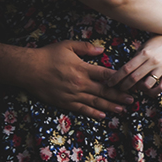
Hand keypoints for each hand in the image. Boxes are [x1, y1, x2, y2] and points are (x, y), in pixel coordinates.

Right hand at [16, 41, 132, 119]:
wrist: (29, 69)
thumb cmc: (47, 55)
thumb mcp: (67, 45)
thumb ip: (85, 47)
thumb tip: (102, 50)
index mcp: (82, 68)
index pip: (106, 75)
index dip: (119, 80)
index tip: (130, 83)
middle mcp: (80, 83)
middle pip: (104, 91)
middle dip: (119, 96)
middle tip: (132, 100)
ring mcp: (73, 94)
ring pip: (96, 102)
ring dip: (110, 106)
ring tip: (122, 110)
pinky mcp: (65, 102)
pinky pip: (82, 109)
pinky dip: (93, 112)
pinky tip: (103, 115)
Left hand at [109, 35, 161, 94]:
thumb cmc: (153, 43)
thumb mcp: (142, 48)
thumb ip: (134, 61)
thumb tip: (123, 76)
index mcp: (144, 53)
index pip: (127, 69)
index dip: (116, 78)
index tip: (110, 83)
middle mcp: (153, 60)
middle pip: (134, 78)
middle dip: (124, 86)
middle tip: (119, 88)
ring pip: (147, 85)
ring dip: (138, 89)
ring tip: (135, 88)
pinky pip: (161, 88)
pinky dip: (153, 92)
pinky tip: (148, 91)